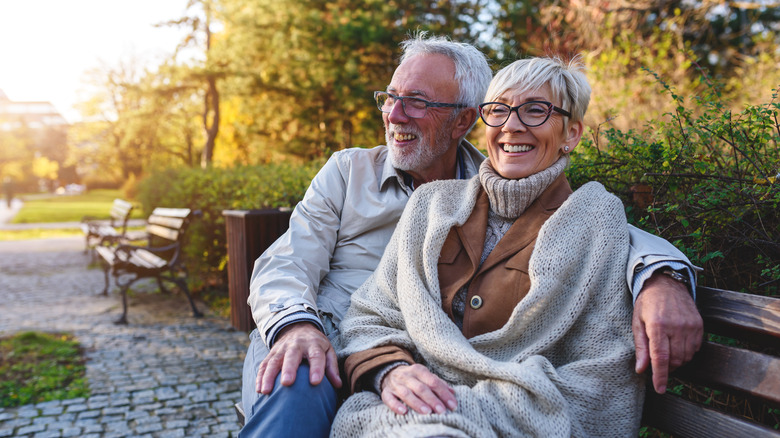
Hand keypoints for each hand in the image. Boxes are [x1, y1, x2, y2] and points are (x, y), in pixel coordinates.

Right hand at [255, 322, 341, 393]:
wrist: (298, 327)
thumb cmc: (316, 344)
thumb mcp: (328, 350)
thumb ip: (332, 367)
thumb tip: (338, 385)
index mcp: (313, 344)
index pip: (316, 356)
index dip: (316, 368)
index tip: (315, 382)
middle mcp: (296, 345)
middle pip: (292, 356)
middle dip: (289, 369)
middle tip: (287, 383)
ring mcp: (282, 348)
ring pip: (274, 361)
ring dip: (269, 376)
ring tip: (266, 391)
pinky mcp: (271, 353)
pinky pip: (264, 364)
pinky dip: (260, 376)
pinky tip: (259, 389)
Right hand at [380, 364, 456, 415]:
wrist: (389, 372)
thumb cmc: (413, 378)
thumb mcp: (425, 376)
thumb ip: (438, 384)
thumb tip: (453, 393)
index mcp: (419, 370)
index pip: (433, 382)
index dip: (443, 394)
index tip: (452, 405)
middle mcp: (407, 376)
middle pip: (421, 388)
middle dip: (432, 400)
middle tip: (441, 411)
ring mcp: (395, 384)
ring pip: (406, 393)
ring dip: (417, 403)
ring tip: (427, 412)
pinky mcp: (386, 392)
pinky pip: (389, 398)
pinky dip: (396, 405)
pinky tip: (404, 412)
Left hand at [632, 273, 702, 393]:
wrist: (667, 284)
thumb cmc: (648, 303)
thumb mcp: (637, 322)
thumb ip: (641, 347)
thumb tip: (641, 369)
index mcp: (658, 326)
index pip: (661, 358)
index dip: (660, 376)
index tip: (659, 389)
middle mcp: (676, 327)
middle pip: (675, 361)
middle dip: (666, 368)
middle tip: (657, 364)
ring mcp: (690, 326)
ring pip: (686, 357)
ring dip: (676, 361)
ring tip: (666, 351)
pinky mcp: (699, 326)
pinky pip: (695, 349)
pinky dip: (686, 353)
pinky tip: (677, 345)